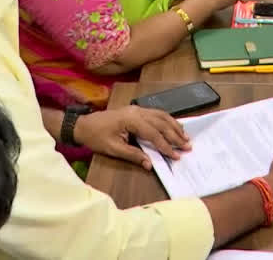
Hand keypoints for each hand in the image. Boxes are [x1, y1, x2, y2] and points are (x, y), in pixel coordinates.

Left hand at [73, 105, 190, 168]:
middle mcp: (138, 111)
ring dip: (175, 126)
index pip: (154, 134)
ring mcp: (138, 109)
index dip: (166, 146)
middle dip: (175, 136)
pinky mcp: (137, 110)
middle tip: (188, 146)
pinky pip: (157, 113)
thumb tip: (150, 164)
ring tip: (186, 137)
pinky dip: (168, 120)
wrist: (84, 124)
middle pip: (162, 123)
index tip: (176, 156)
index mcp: (131, 120)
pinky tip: (175, 126)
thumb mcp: (113, 149)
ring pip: (162, 116)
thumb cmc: (97, 137)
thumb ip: (133, 155)